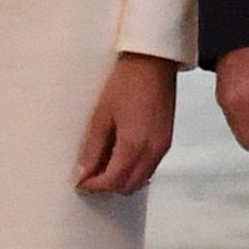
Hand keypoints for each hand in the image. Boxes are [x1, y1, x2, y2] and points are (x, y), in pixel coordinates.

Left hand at [76, 52, 177, 194]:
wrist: (153, 62)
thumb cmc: (127, 81)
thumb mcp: (101, 115)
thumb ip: (93, 148)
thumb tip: (83, 172)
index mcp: (134, 145)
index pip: (113, 181)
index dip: (94, 186)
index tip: (81, 182)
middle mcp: (152, 151)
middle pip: (129, 186)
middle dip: (108, 185)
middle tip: (89, 175)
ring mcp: (162, 147)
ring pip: (141, 179)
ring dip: (122, 178)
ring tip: (103, 164)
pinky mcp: (166, 140)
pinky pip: (150, 167)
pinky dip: (135, 169)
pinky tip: (120, 155)